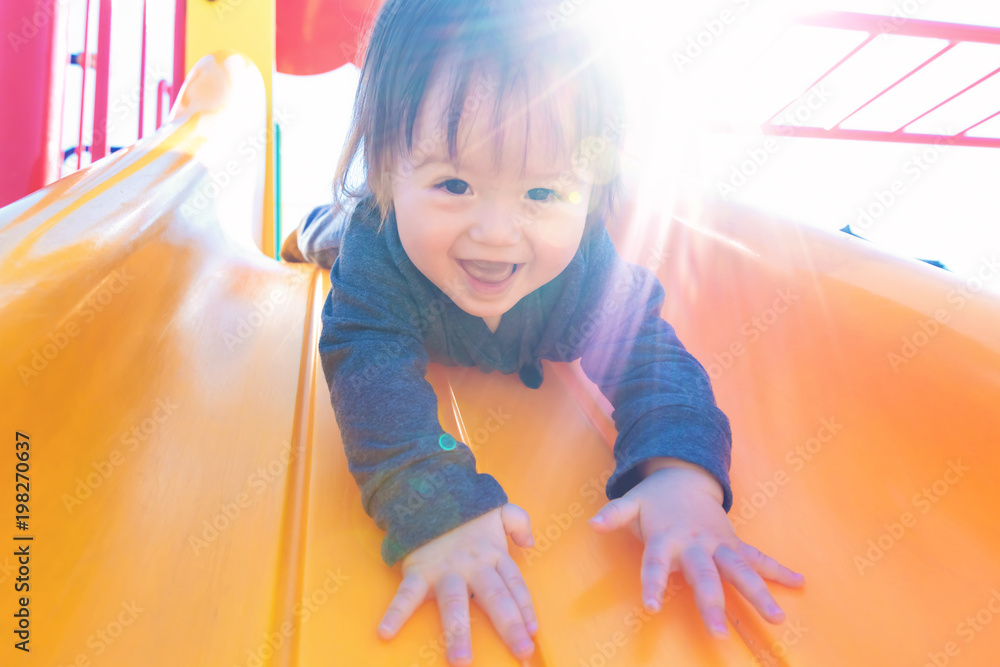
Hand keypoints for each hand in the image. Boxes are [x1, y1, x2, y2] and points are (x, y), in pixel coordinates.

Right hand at [377, 504, 538, 664]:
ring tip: (461, 661)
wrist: (428, 488)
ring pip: (454, 603)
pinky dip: (395, 613)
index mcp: (493, 554)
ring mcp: (445, 569)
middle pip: (495, 598)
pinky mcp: (418, 570)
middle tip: (521, 654)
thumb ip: (518, 522)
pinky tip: (386, 633)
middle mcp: (473, 565)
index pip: (514, 584)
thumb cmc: (465, 505)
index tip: (532, 633)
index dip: (525, 608)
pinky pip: (406, 595)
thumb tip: (530, 542)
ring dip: (457, 632)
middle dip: (509, 627)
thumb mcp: (497, 507)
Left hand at [588, 459, 804, 637]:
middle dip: (713, 604)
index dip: (652, 584)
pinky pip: (758, 558)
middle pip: (704, 575)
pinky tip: (800, 583)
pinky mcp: (733, 542)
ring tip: (777, 617)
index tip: (650, 607)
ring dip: (758, 592)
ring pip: (740, 569)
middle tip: (720, 634)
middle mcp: (694, 543)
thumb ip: (615, 514)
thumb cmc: (654, 498)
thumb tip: (593, 523)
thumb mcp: (632, 502)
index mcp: (666, 537)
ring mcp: (717, 543)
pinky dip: (778, 569)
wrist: (684, 474)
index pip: (655, 564)